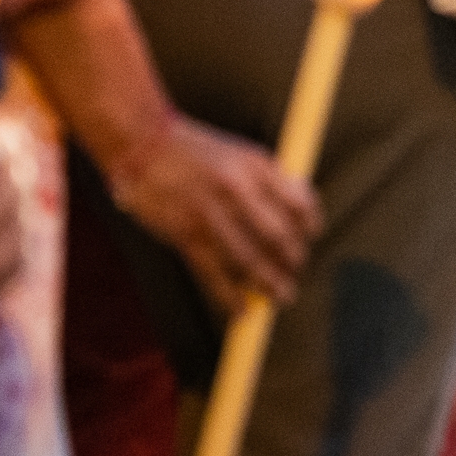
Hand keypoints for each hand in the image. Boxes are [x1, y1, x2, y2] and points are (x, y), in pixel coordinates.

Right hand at [105, 113, 319, 312]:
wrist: (143, 146)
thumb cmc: (195, 150)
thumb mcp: (241, 153)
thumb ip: (273, 178)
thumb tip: (302, 204)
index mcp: (254, 168)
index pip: (298, 204)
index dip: (310, 225)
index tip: (312, 236)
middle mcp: (236, 191)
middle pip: (278, 236)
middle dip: (292, 259)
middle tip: (295, 270)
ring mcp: (209, 215)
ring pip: (249, 260)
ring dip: (269, 283)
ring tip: (281, 295)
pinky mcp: (184, 234)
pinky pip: (213, 273)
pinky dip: (229, 296)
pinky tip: (241, 309)